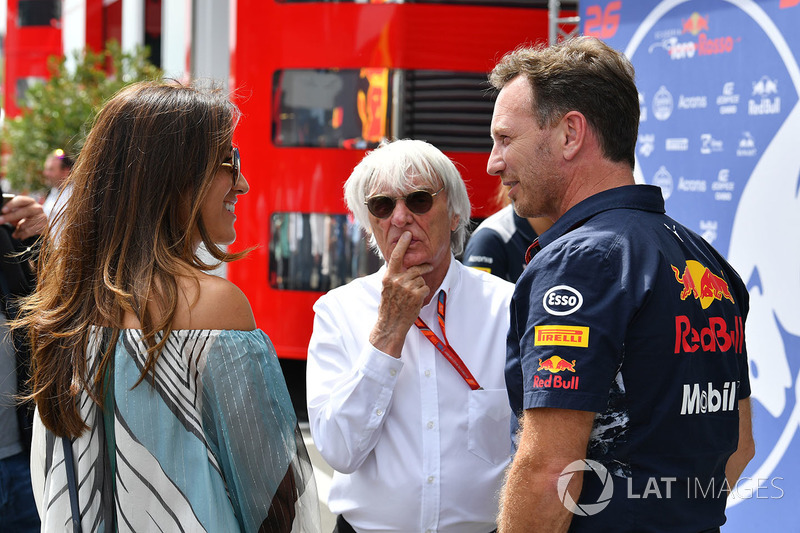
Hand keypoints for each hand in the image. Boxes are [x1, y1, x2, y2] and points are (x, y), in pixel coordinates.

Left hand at [0, 195, 47, 239]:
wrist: (39, 225)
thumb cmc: (24, 217)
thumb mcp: (18, 212)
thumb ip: (11, 211)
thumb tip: (2, 215)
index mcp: (29, 201)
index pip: (21, 200)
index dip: (12, 205)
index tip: (3, 210)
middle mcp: (37, 208)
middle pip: (24, 212)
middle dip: (10, 217)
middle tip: (0, 221)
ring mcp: (42, 217)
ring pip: (26, 224)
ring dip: (18, 229)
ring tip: (15, 232)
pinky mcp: (45, 226)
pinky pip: (30, 231)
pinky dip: (23, 234)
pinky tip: (21, 235)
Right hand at [369, 231, 433, 357]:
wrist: (391, 324)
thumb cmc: (389, 307)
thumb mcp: (387, 288)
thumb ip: (394, 276)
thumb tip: (404, 265)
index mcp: (388, 277)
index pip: (395, 256)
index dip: (402, 244)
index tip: (408, 234)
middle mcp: (397, 280)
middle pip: (415, 269)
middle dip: (423, 268)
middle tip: (429, 267)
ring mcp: (407, 287)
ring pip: (421, 279)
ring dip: (420, 286)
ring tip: (412, 296)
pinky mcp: (416, 295)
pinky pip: (425, 287)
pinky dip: (424, 293)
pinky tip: (416, 300)